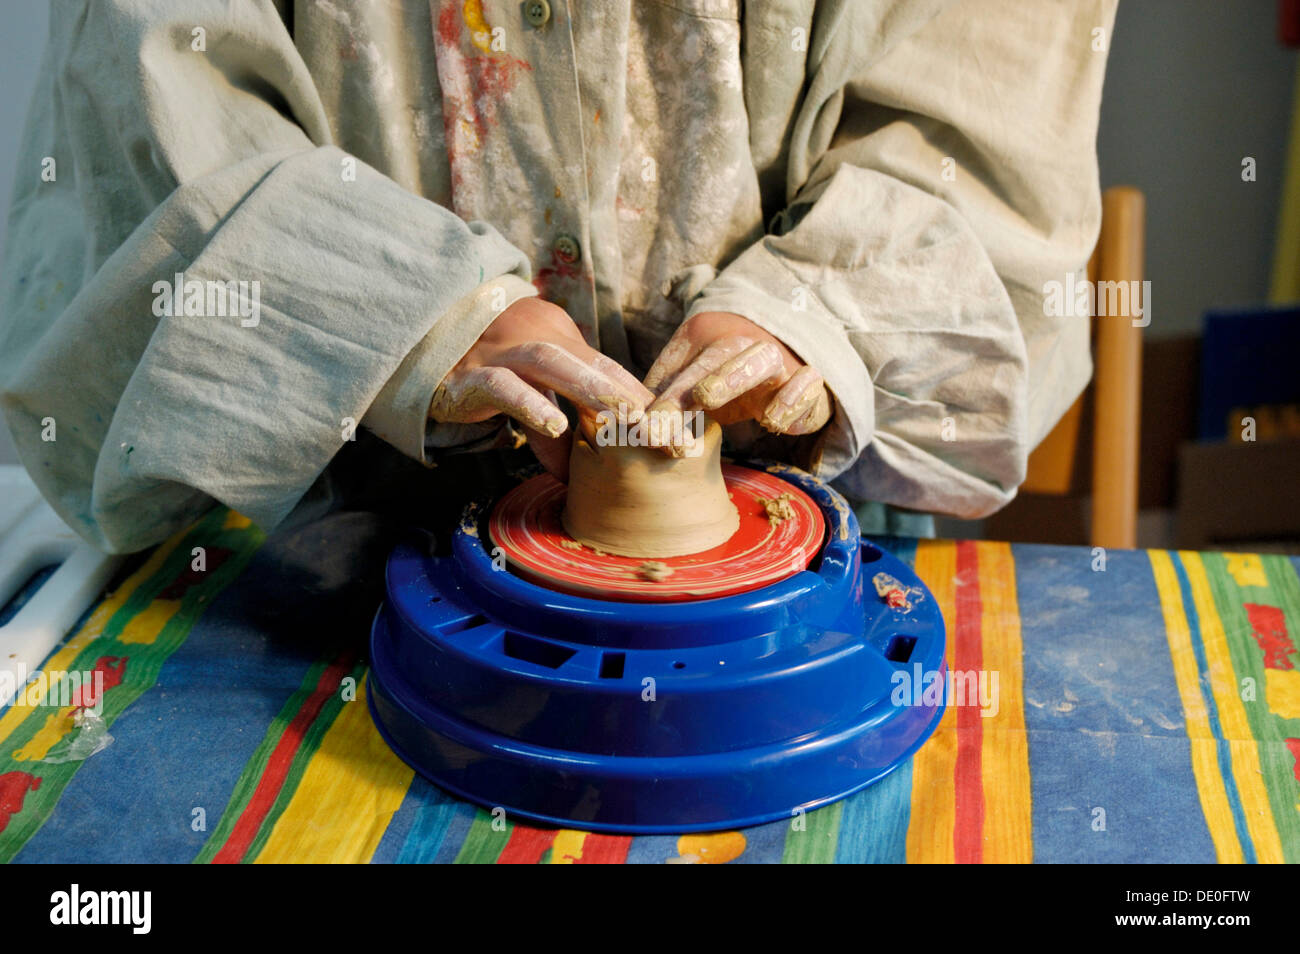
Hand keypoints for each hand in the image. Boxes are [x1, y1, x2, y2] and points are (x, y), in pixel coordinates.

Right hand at [430, 297, 652, 478]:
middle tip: (658, 426)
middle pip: (586, 360)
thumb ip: (560, 419)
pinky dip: (531, 406)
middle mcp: (530, 338)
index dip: (637, 394)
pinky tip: (556, 426)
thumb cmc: (485, 373)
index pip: (604, 365)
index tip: (671, 425)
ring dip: (589, 389)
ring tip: (622, 418)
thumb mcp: (531, 393)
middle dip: (625, 392)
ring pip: (549, 362)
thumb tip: (583, 463)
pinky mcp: (468, 377)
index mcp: (554, 337)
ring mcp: (498, 354)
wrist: (419, 350)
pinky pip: (503, 387)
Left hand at [644, 311, 830, 434]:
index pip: (680, 366)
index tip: (648, 429)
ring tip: (715, 401)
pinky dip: (792, 399)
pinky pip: (806, 382)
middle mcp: (740, 341)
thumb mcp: (688, 386)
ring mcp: (776, 359)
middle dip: (694, 387)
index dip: (665, 398)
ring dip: (737, 377)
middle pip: (719, 356)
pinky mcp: (807, 380)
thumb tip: (630, 427)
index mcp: (704, 337)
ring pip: (761, 358)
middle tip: (681, 412)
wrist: (782, 370)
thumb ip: (663, 401)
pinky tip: (772, 422)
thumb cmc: (721, 380)